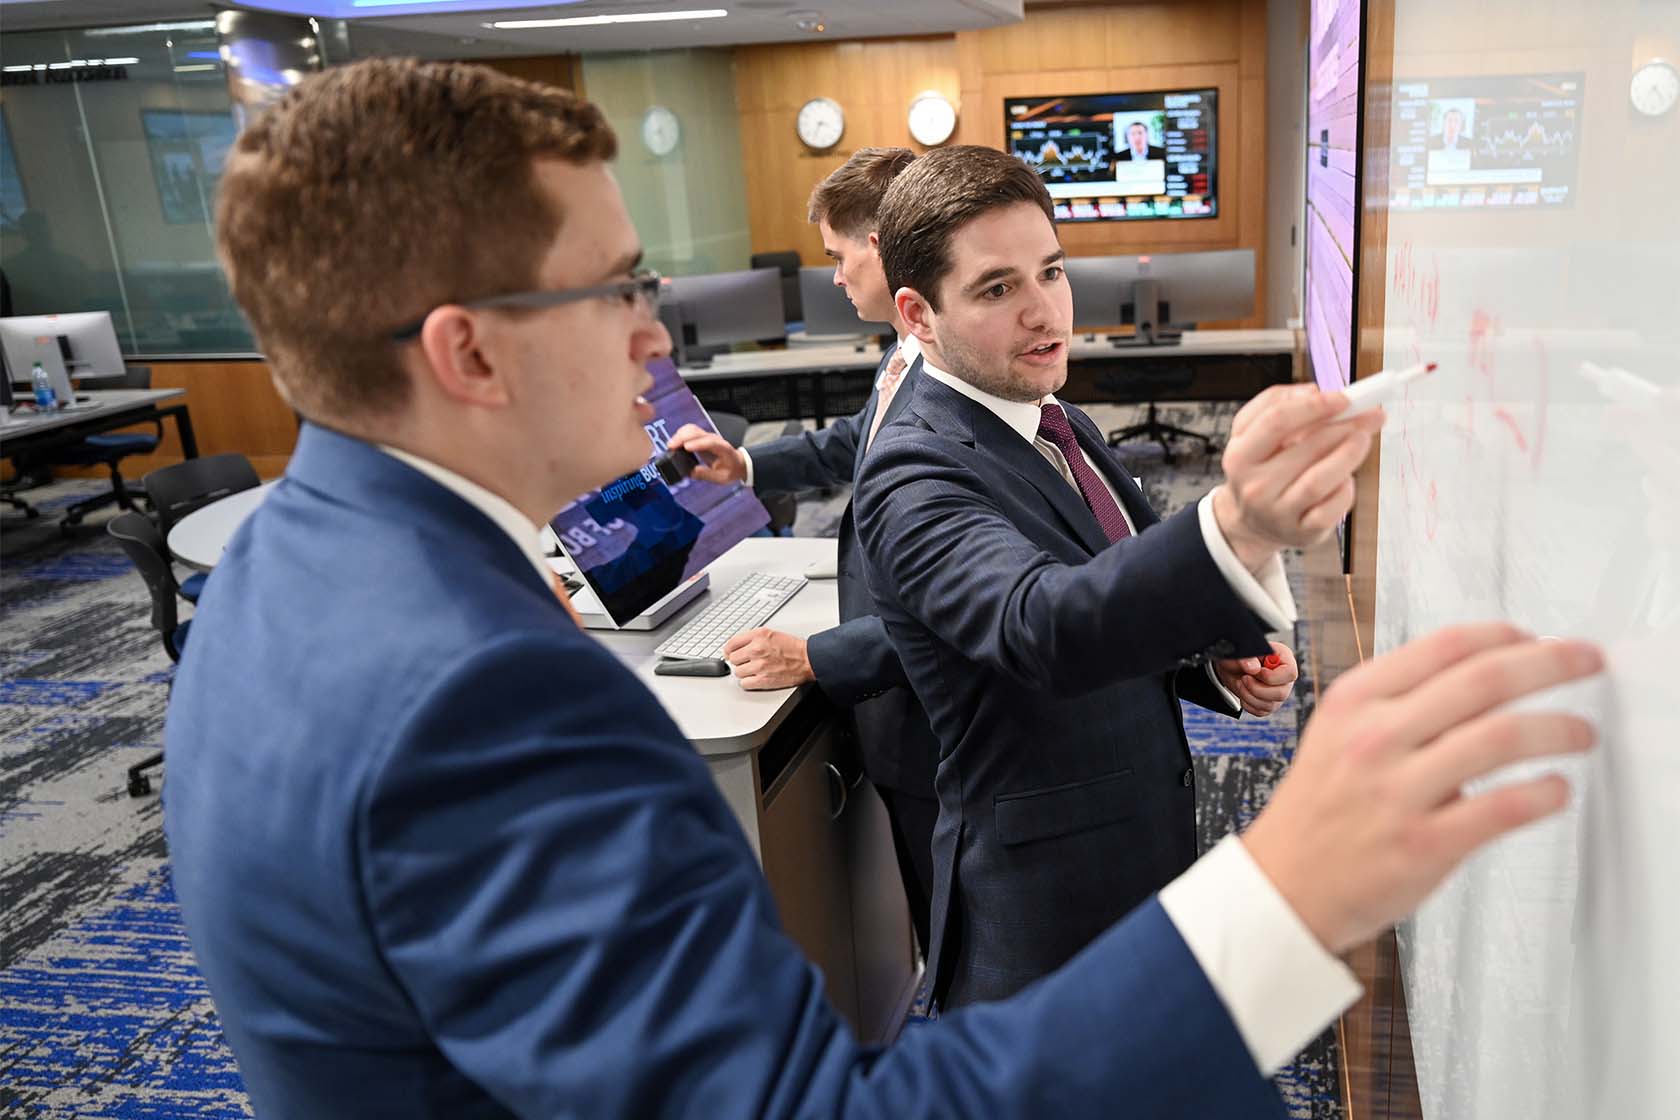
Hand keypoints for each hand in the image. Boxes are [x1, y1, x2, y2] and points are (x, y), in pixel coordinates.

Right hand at [667, 423, 746, 485]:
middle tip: (671, 447)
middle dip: (683, 437)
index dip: (698, 444)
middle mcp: (714, 439)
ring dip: (679, 435)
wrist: (737, 463)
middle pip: (697, 432)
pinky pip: (689, 431)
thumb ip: (706, 474)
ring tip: (670, 446)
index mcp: (723, 448)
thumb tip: (690, 472)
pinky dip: (680, 435)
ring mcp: (707, 437)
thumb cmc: (731, 469)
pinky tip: (674, 443)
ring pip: (691, 429)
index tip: (686, 447)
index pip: (710, 442)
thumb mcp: (721, 478)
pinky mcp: (700, 438)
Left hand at [722, 627, 813, 690]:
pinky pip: (744, 683)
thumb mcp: (770, 633)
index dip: (729, 650)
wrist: (807, 659)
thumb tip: (734, 646)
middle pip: (733, 659)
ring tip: (754, 669)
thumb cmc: (791, 647)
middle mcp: (757, 649)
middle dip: (739, 660)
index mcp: (758, 635)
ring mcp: (759, 666)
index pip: (731, 644)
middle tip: (748, 661)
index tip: (730, 653)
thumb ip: (751, 638)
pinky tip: (756, 677)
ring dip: (744, 672)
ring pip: (738, 672)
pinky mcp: (763, 680)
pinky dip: (748, 682)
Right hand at [1212, 384, 1385, 570]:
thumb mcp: (1252, 434)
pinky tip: (1346, 477)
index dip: (1314, 405)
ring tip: (1363, 439)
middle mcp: (1254, 487)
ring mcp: (1278, 513)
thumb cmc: (1260, 469)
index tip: (1343, 397)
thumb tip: (1315, 391)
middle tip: (1370, 414)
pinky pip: (1333, 507)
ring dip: (1349, 454)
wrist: (1251, 522)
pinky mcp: (1303, 532)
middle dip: (1343, 426)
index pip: (1276, 421)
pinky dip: (1346, 488)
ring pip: (1320, 480)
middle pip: (1305, 448)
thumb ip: (1276, 403)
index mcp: (1240, 456)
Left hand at [1213, 641, 1297, 716]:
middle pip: (1281, 694)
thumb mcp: (1240, 651)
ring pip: (1270, 705)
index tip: (1256, 672)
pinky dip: (1247, 703)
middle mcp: (1285, 678)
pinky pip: (1261, 711)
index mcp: (1284, 659)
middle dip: (1257, 689)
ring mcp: (1278, 692)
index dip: (1272, 676)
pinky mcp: (1269, 704)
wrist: (1231, 667)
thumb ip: (1247, 657)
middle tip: (1244, 678)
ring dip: (1249, 696)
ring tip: (1240, 682)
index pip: (1290, 673)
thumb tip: (1253, 669)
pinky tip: (1243, 691)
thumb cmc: (1240, 656)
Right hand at [1241, 623, 1602, 953]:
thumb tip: (1484, 672)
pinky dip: (1545, 793)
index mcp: (1356, 700)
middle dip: (1553, 665)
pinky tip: (1556, 790)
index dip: (1507, 636)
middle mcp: (1376, 737)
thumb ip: (1399, 700)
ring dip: (1560, 728)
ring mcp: (1399, 791)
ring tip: (1582, 733)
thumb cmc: (1321, 809)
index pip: (1446, 646)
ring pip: (1503, 736)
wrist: (1285, 884)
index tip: (1540, 640)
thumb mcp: (1339, 731)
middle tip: (1588, 664)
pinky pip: (1504, 807)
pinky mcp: (1424, 844)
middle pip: (1485, 680)